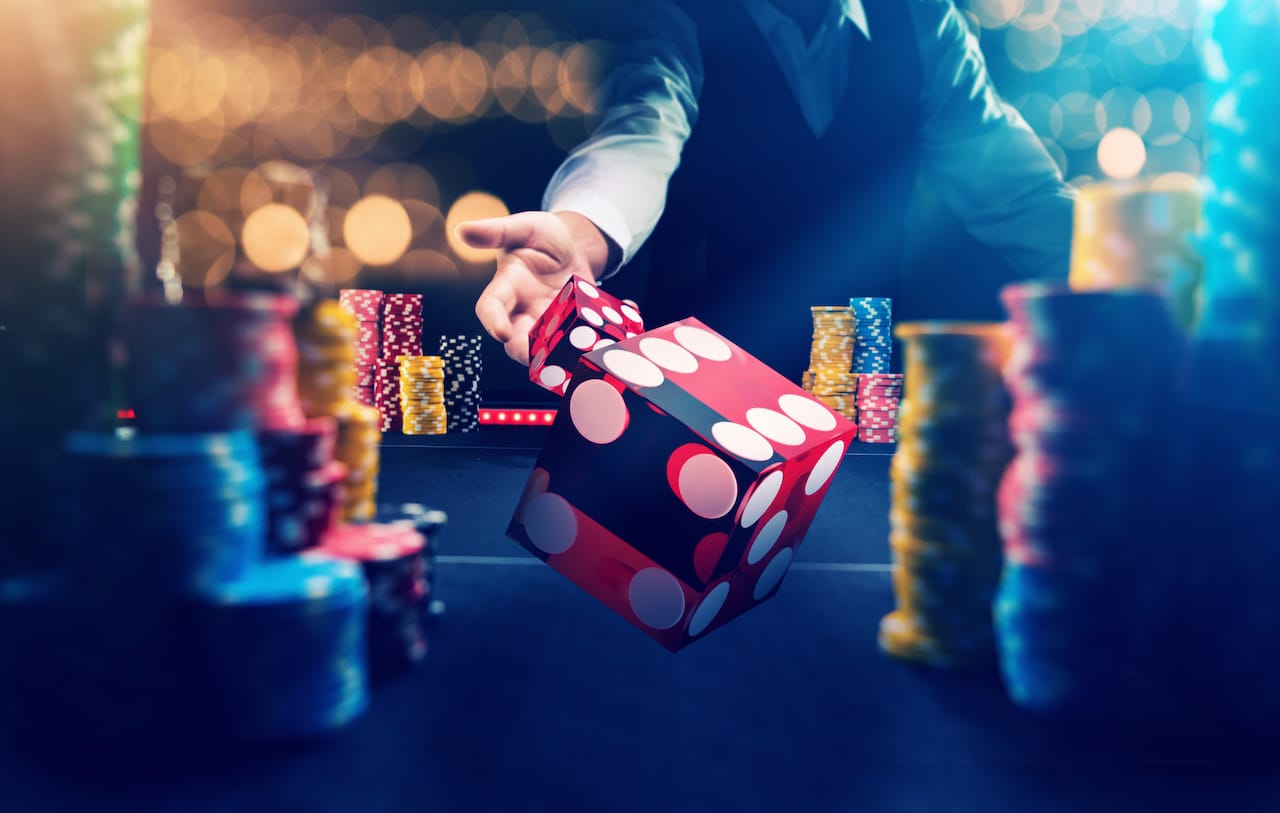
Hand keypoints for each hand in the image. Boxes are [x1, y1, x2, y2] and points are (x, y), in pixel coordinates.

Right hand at [461, 211, 610, 365]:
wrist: (574, 248)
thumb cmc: (543, 236)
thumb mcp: (525, 227)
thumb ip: (497, 231)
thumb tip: (462, 230)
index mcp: (506, 286)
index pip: (490, 307)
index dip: (493, 321)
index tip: (501, 332)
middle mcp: (522, 311)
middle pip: (515, 340)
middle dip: (525, 351)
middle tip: (539, 354)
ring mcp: (546, 323)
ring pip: (543, 350)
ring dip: (555, 354)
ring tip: (572, 351)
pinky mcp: (568, 330)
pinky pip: (571, 345)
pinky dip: (584, 347)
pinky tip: (601, 342)